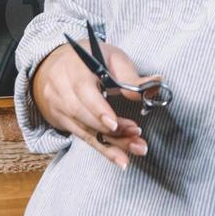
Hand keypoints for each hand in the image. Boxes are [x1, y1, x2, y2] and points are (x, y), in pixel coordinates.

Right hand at [30, 36, 159, 168]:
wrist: (56, 64)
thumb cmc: (90, 58)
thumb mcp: (111, 57)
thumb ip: (130, 74)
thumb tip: (158, 82)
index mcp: (73, 66)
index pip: (82, 90)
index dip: (97, 109)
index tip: (114, 124)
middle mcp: (59, 87)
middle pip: (83, 114)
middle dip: (111, 130)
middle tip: (136, 136)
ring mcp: (57, 106)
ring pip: (84, 130)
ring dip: (111, 143)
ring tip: (135, 148)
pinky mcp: (60, 120)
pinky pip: (82, 138)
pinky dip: (103, 149)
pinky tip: (120, 159)